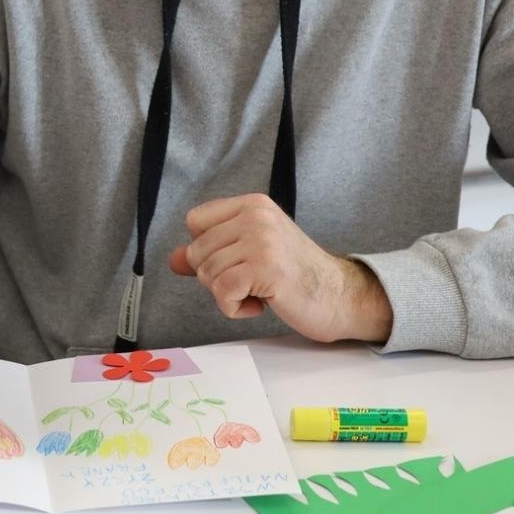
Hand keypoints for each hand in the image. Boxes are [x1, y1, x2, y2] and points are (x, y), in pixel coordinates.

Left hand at [167, 193, 393, 343]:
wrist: (340, 296)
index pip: (195, 221)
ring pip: (207, 273)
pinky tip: (260, 304)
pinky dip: (234, 308)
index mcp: (252, 205)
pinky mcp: (266, 268)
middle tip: (252, 281)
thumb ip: (212, 253)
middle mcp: (256, 216)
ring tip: (260, 290)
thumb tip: (173, 259)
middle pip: (197, 251)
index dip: (207, 249)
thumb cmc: (295, 276)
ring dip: (228, 295)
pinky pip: (222, 292)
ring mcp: (262, 240)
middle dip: (217, 277)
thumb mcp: (251, 254)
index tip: (237, 261)